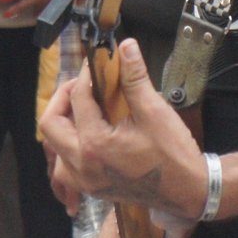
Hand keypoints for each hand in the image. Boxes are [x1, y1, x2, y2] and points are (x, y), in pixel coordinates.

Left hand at [41, 39, 209, 220]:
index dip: (85, 76)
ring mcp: (86, 181)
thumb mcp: (154, 111)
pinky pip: (66, 169)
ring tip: (81, 111)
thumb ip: (135, 77)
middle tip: (80, 86)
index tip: (95, 65)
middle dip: (61, 100)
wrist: (187, 191)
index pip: (78, 100)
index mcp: (95, 145)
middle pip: (50, 127)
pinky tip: (87, 136)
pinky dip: (69, 150)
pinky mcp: (93, 189)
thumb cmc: (172, 154)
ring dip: (62, 128)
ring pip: (55, 151)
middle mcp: (83, 166)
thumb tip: (127, 47)